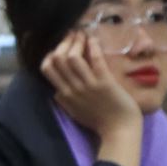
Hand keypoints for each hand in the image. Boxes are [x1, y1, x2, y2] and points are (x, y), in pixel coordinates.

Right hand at [40, 32, 143, 165]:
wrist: (119, 130)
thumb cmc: (98, 121)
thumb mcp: (74, 112)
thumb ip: (64, 101)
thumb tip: (55, 91)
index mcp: (64, 94)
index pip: (47, 68)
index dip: (51, 53)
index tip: (61, 47)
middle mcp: (72, 88)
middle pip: (58, 59)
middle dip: (64, 43)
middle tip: (72, 35)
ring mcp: (88, 85)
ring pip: (72, 58)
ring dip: (76, 42)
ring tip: (82, 35)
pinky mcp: (105, 83)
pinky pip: (95, 61)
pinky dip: (93, 47)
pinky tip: (93, 39)